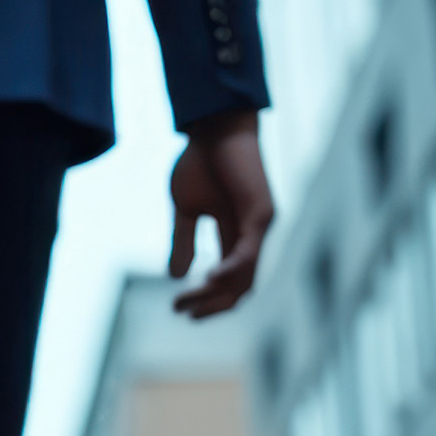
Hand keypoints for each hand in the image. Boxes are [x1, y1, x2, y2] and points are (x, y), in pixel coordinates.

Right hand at [168, 110, 273, 317]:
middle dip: (210, 304)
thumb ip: (184, 242)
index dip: (204, 299)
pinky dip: (231, 271)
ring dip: (216, 294)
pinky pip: (249, 254)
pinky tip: (209, 279)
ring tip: (188, 300)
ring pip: (245, 278)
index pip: (227, 281)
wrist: (215, 125)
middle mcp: (252, 236)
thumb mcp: (185, 209)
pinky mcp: (261, 214)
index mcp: (234, 235)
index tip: (177, 309)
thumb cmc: (201, 160)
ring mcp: (259, 227)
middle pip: (239, 288)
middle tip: (181, 310)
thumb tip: (175, 277)